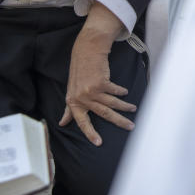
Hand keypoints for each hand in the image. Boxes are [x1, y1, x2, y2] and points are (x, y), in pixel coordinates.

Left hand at [59, 5, 134, 145]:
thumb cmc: (79, 72)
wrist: (86, 51)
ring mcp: (91, 91)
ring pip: (112, 103)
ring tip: (132, 109)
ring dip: (124, 107)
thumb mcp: (71, 91)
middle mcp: (82, 98)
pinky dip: (121, 92)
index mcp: (73, 102)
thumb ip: (69, 108)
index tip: (98, 143)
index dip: (90, 133)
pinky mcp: (101, 83)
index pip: (82, 122)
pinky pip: (115, 91)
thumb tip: (62, 123)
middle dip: (118, 121)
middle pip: (103, 114)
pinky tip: (125, 92)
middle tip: (130, 126)